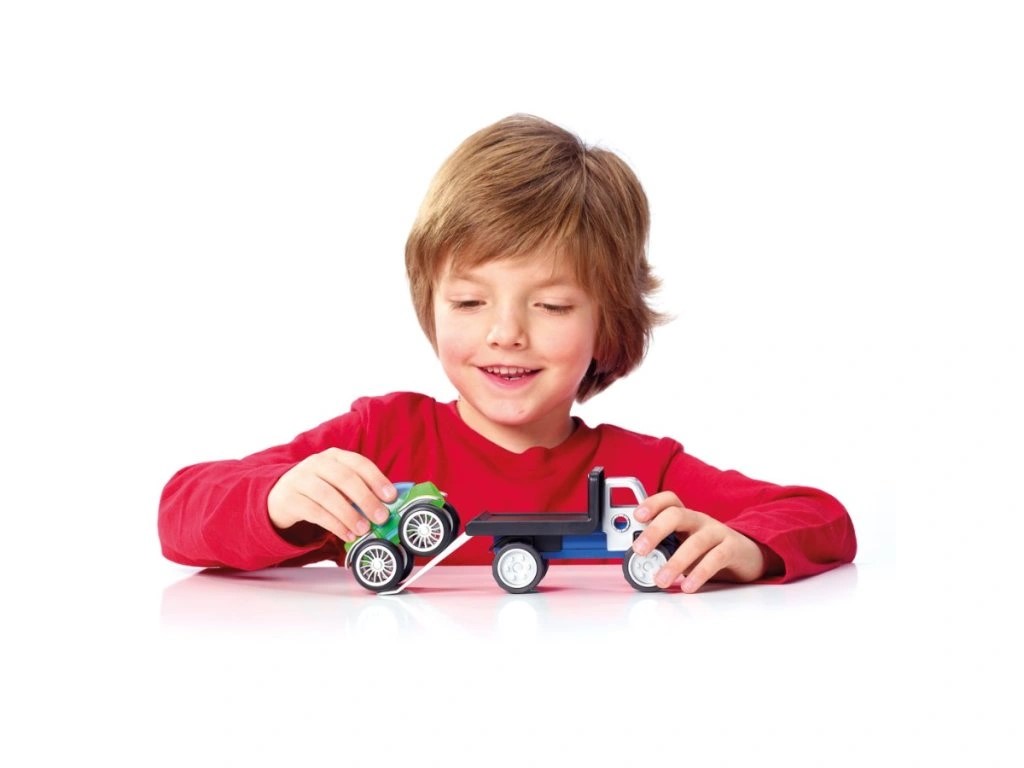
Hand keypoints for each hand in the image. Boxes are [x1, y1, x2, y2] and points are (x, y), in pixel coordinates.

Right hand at [267, 449, 396, 541]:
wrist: (280, 497)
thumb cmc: (318, 490)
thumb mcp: (337, 484)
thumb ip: (359, 491)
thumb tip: (386, 507)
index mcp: (334, 456)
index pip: (359, 463)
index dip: (377, 479)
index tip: (391, 497)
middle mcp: (316, 463)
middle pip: (345, 478)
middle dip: (366, 499)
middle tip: (381, 517)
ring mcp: (300, 479)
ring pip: (328, 496)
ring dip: (350, 515)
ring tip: (364, 529)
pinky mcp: (289, 498)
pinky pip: (314, 512)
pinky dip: (334, 525)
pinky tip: (347, 534)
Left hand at [631, 491, 766, 592]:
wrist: (748, 556)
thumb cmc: (709, 551)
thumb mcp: (684, 547)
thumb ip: (664, 550)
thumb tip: (637, 563)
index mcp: (685, 517)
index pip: (669, 501)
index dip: (652, 503)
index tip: (637, 516)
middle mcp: (699, 520)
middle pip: (677, 515)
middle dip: (655, 531)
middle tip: (640, 550)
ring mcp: (717, 532)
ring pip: (695, 541)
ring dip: (676, 562)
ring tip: (661, 580)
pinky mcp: (732, 548)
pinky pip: (716, 558)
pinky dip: (700, 573)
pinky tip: (689, 585)